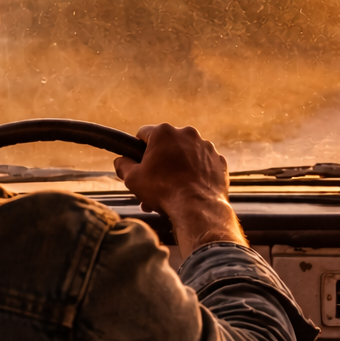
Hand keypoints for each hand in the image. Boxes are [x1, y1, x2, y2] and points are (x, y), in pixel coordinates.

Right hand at [114, 124, 246, 254]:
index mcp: (164, 132)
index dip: (137, 150)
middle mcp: (187, 133)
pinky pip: (202, 164)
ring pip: (185, 155)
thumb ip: (123, 165)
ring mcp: (206, 147)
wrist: (197, 208)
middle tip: (154, 183)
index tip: (139, 164)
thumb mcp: (132, 179)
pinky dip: (196, 174)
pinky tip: (189, 189)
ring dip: (177, 169)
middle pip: (166, 146)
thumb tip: (121, 161)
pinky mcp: (218, 161)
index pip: (143, 134)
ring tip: (171, 191)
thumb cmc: (163, 191)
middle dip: (159, 162)